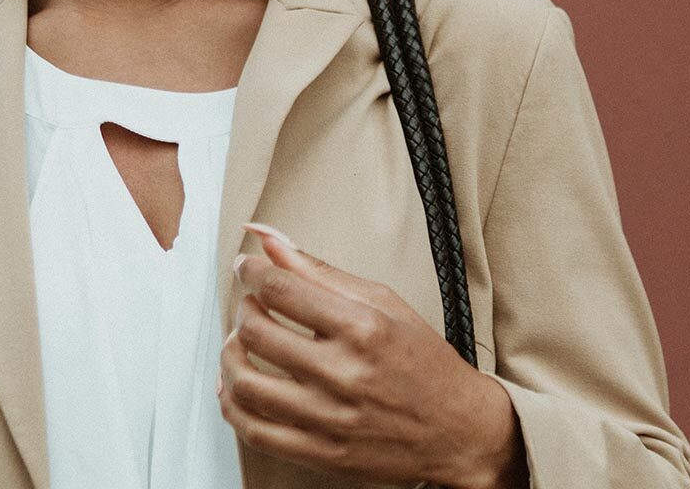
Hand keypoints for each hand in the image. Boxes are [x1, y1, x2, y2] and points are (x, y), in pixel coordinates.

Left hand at [218, 225, 521, 487]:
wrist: (459, 430)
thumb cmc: (422, 359)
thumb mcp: (380, 299)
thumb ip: (318, 269)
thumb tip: (267, 236)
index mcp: (361, 327)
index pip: (280, 288)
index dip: (251, 271)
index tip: (247, 267)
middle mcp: (344, 374)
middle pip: (257, 332)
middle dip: (243, 308)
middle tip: (250, 302)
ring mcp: (331, 418)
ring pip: (246, 384)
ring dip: (230, 355)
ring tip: (241, 342)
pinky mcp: (323, 453)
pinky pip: (256, 432)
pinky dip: (232, 405)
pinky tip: (236, 385)